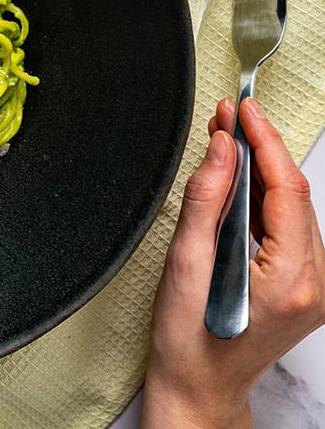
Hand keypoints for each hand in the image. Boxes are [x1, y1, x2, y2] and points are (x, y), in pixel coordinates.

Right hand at [142, 97, 324, 428]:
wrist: (199, 388)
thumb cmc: (190, 341)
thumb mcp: (185, 265)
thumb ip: (206, 200)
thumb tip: (221, 149)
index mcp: (292, 280)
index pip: (287, 189)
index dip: (265, 141)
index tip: (244, 109)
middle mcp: (315, 284)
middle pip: (294, 194)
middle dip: (261, 148)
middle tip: (229, 114)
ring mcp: (313, 287)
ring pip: (292, 207)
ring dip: (261, 170)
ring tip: (228, 136)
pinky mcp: (303, 286)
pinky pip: (288, 227)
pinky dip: (263, 196)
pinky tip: (238, 177)